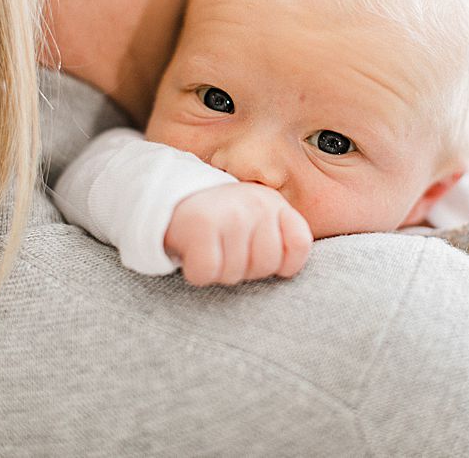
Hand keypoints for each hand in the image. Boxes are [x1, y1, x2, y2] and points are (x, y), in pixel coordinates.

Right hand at [165, 183, 311, 285]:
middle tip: (226, 251)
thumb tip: (288, 269)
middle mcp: (255, 205)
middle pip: (266, 265)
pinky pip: (207, 272)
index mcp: (272, 203)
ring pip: (235, 273)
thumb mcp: (253, 217)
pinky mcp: (202, 226)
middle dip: (244, 269)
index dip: (283, 262)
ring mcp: (230, 215)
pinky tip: (193, 252)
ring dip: (218, 271)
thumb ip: (278, 237)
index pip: (300, 244)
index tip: (258, 254)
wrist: (169, 196)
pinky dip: (196, 271)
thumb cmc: (217, 218)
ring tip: (209, 248)